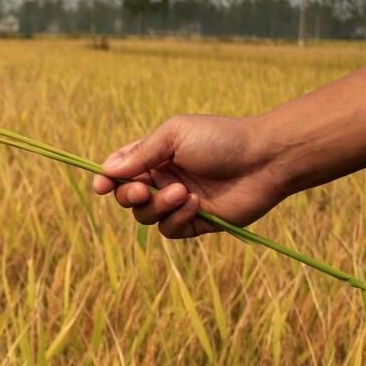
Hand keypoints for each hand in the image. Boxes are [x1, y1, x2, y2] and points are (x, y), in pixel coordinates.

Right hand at [91, 114, 287, 238]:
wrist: (264, 159)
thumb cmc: (220, 139)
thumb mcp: (175, 135)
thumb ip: (141, 154)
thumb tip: (108, 171)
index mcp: (155, 156)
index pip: (120, 170)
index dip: (107, 179)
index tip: (101, 186)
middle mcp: (163, 180)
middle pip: (126, 197)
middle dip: (128, 195)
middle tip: (143, 190)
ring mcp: (178, 202)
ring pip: (145, 216)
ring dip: (158, 206)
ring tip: (183, 192)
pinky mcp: (195, 222)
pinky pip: (169, 230)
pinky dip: (177, 218)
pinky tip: (196, 203)